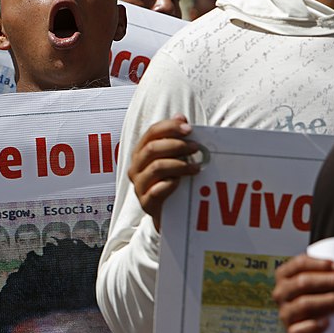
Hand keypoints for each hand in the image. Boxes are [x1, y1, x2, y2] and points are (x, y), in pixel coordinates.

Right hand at [128, 114, 199, 230]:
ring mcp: (139, 185)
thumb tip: (180, 117)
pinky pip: (156, 191)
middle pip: (152, 149)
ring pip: (156, 168)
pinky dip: (171, 184)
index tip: (189, 128)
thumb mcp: (173, 159)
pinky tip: (181, 183)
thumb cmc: (170, 182)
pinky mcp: (145, 203)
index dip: (170, 127)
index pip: (152, 133)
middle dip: (176, 145)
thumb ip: (175, 139)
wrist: (167, 215)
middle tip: (196, 148)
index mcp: (141, 153)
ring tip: (196, 167)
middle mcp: (136, 167)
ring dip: (179, 165)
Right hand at [272, 254, 333, 332]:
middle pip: (302, 282)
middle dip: (329, 281)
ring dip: (328, 301)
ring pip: (304, 304)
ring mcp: (285, 311)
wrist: (305, 323)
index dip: (321, 264)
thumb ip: (326, 273)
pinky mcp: (291, 331)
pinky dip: (314, 326)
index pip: (299, 264)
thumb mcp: (315, 281)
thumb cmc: (313, 297)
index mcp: (284, 275)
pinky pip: (300, 329)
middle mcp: (281, 292)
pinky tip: (326, 322)